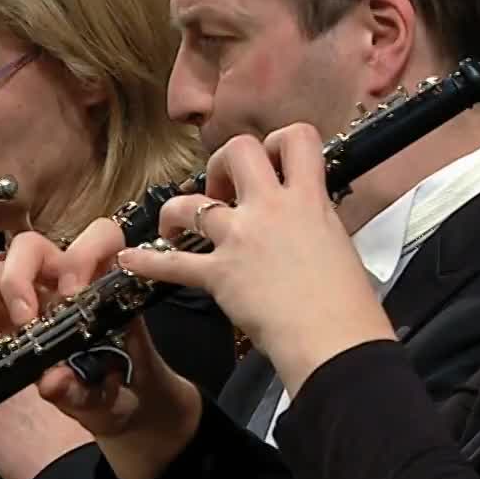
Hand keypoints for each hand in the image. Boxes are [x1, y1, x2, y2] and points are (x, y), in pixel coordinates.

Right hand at [0, 227, 195, 443]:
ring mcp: (31, 297)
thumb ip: (86, 389)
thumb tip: (53, 380)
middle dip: (17, 278)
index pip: (99, 238)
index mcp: (101, 285)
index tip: (70, 296)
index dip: (82, 257)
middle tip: (20, 320)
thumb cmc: (126, 390)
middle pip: (31, 248)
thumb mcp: (112, 396)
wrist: (116, 410)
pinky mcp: (5, 320)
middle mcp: (63, 281)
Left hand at [119, 125, 392, 388]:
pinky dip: (147, 262)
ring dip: (177, 209)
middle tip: (224, 189)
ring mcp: (240, 239)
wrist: (334, 340)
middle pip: (236, 150)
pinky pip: (172, 264)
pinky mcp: (218, 274)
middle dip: (222, 163)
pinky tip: (130, 260)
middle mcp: (270, 209)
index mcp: (309, 199)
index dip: (278, 142)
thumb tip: (303, 220)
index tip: (272, 162)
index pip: (296, 137)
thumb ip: (314, 221)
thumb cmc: (349, 304)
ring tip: (176, 224)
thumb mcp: (340, 244)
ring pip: (189, 202)